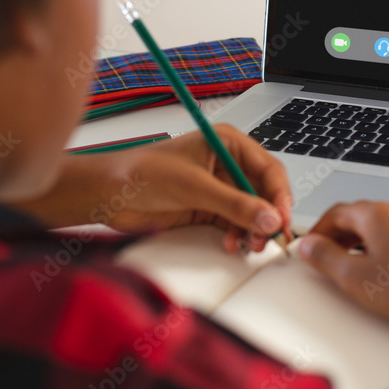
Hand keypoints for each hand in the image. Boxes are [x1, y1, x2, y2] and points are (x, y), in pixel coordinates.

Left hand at [17, 124, 292, 253]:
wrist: (106, 194)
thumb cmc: (141, 174)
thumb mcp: (194, 187)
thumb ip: (235, 204)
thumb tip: (270, 219)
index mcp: (228, 142)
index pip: (269, 169)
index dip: (280, 196)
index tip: (282, 220)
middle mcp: (227, 162)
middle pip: (263, 192)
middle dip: (267, 216)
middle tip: (268, 239)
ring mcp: (217, 186)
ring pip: (250, 210)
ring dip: (252, 229)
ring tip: (249, 246)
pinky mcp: (206, 207)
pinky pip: (233, 222)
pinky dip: (236, 235)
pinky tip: (231, 244)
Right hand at [298, 201, 388, 334]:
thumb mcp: (354, 277)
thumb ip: (326, 258)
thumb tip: (310, 245)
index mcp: (377, 214)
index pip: (337, 212)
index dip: (318, 230)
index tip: (310, 247)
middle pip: (360, 217)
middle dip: (339, 236)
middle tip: (326, 257)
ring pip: (383, 227)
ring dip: (363, 243)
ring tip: (355, 268)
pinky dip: (386, 249)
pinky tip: (387, 274)